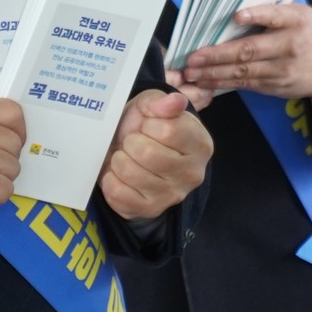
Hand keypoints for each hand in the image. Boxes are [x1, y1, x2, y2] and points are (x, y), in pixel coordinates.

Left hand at [97, 90, 211, 221]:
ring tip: (125, 157)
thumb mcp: (151, 106)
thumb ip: (162, 102)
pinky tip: (119, 174)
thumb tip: (175, 101)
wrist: (131, 151)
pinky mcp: (149, 210)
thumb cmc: (144, 126)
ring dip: (119, 160)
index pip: (168, 131)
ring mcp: (172, 196)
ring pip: (130, 172)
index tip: (148, 126)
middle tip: (133, 142)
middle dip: (131, 142)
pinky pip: (118, 193)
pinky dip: (110, 179)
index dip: (149, 124)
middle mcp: (192, 174)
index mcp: (200, 144)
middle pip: (147, 153)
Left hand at [170, 2, 311, 104]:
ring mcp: (283, 70)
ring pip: (244, 73)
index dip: (256, 15)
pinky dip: (225, 83)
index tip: (237, 16)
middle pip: (250, 51)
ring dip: (215, 73)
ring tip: (193, 73)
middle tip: (194, 58)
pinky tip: (207, 82)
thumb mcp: (301, 15)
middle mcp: (290, 46)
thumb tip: (236, 9)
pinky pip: (247, 85)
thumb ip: (274, 12)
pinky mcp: (277, 87)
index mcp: (297, 21)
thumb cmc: (311, 34)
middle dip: (218, 55)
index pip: (276, 16)